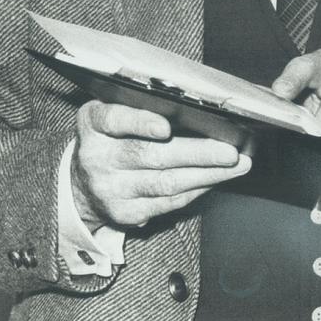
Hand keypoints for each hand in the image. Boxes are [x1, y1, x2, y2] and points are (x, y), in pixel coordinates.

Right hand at [70, 100, 250, 232]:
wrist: (82, 184)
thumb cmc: (112, 137)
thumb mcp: (114, 113)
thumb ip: (144, 107)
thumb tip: (200, 107)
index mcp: (93, 123)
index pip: (114, 120)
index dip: (140, 123)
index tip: (166, 128)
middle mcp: (97, 158)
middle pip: (151, 156)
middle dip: (197, 153)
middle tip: (231, 151)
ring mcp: (110, 189)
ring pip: (166, 183)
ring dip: (207, 174)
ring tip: (237, 165)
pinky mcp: (125, 213)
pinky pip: (168, 202)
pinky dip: (197, 189)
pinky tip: (216, 178)